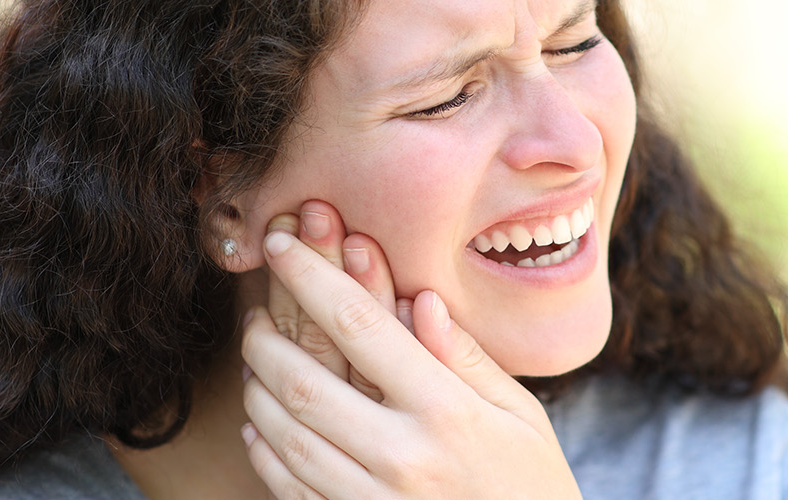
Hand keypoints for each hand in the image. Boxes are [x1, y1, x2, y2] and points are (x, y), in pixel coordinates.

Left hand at [239, 222, 582, 499]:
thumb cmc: (533, 486)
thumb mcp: (523, 416)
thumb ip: (467, 358)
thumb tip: (419, 298)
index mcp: (448, 410)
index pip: (360, 326)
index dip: (311, 277)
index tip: (280, 244)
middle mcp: (404, 455)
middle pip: (303, 381)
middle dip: (263, 338)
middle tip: (253, 316)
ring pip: (285, 435)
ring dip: (257, 392)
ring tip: (256, 365)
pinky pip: (290, 488)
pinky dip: (265, 452)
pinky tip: (261, 427)